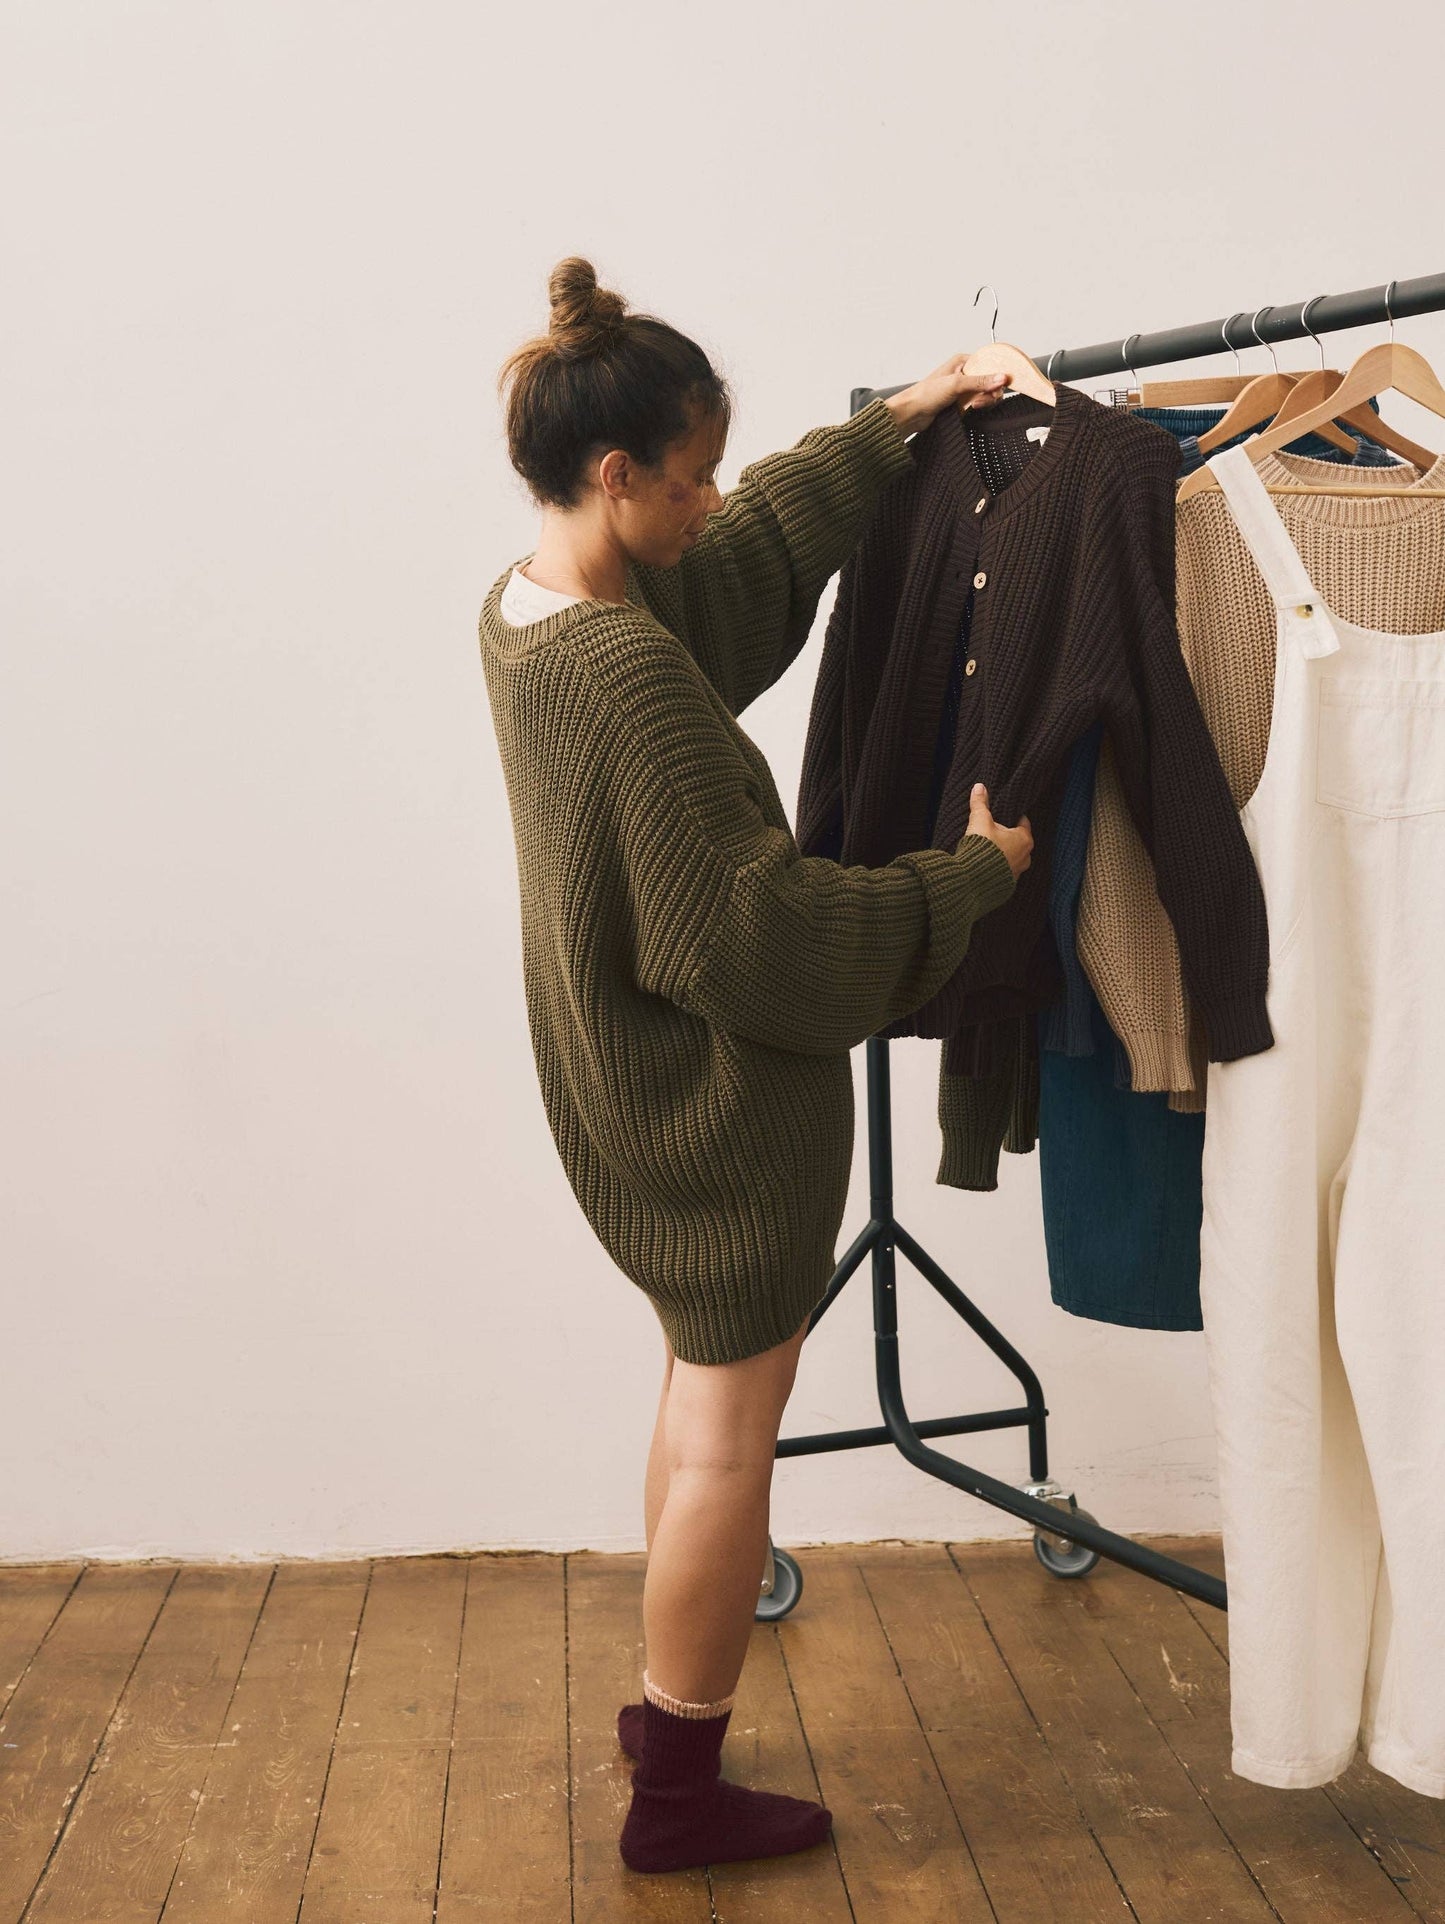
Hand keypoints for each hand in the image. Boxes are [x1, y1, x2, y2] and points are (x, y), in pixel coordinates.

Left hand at [884, 355, 1010, 437]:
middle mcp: (965, 373)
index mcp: (962, 361)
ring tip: (973, 405)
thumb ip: (980, 381)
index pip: (989, 363)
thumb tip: (1001, 378)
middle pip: (991, 380)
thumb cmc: (925, 394)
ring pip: (986, 393)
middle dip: (990, 391)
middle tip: (981, 399)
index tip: (1001, 384)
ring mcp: (964, 388)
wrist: (912, 414)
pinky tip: (970, 410)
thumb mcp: (956, 384)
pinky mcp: (962, 402)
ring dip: (984, 401)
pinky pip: (979, 403)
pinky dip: (979, 407)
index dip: (998, 373)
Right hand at [957, 782, 1032, 878]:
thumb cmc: (982, 848)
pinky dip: (997, 868)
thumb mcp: (980, 821)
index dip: (1015, 817)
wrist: (973, 880)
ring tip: (989, 849)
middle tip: (995, 831)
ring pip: (1013, 859)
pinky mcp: (1006, 885)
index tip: (1007, 815)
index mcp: (1024, 839)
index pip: (1024, 823)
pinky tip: (985, 864)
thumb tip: (979, 787)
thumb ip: (980, 804)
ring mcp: (1016, 873)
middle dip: (1008, 837)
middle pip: (1019, 842)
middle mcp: (1025, 857)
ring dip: (1004, 854)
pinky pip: (1004, 873)